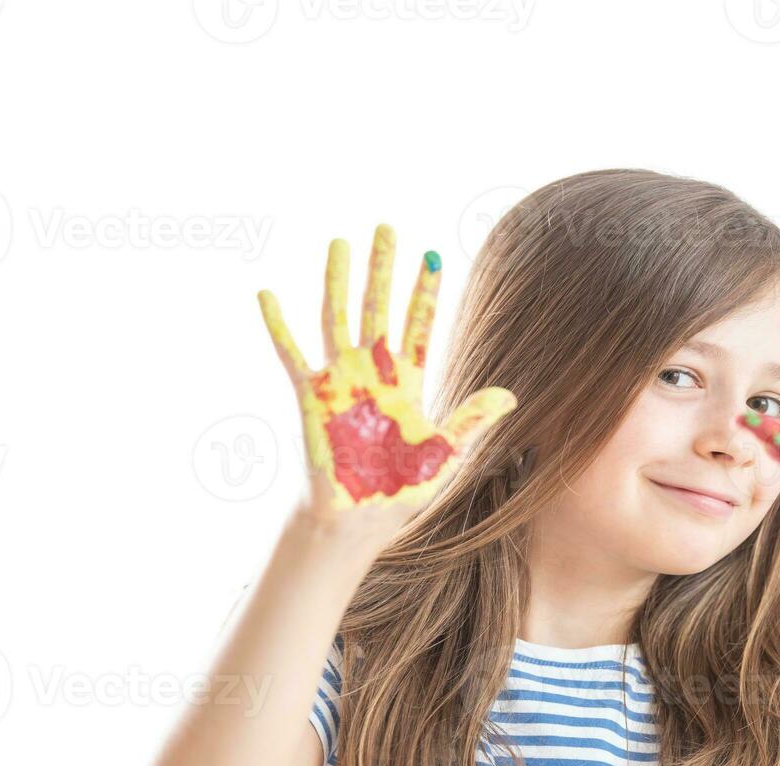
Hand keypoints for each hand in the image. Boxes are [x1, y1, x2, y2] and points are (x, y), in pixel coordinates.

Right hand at [258, 224, 516, 532]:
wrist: (358, 522)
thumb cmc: (401, 495)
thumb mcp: (445, 455)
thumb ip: (472, 420)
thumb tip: (511, 395)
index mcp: (407, 385)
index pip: (418, 326)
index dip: (425, 292)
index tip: (433, 256)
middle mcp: (373, 374)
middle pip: (379, 308)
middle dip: (384, 269)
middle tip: (388, 228)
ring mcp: (340, 382)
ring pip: (339, 317)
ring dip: (339, 280)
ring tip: (340, 242)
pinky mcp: (311, 397)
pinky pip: (291, 353)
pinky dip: (279, 324)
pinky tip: (268, 294)